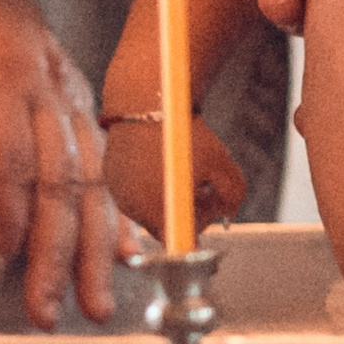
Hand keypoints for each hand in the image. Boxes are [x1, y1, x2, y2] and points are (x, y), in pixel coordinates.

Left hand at [0, 0, 118, 327]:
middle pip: (61, 180)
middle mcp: (43, 84)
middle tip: (50, 310)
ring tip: (96, 301)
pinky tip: (126, 252)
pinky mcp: (75, 100)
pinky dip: (114, 210)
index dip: (7, 218)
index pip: (10, 159)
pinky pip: (102, 160)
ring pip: (92, 177)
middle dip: (58, 253)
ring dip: (95, 245)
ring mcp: (67, 92)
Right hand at [99, 112, 245, 238]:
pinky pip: (133, 188)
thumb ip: (233, 196)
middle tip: (205, 186)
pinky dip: (148, 180)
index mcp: (159, 214)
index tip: (212, 215)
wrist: (149, 101)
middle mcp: (133, 210)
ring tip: (182, 165)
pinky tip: (160, 156)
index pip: (181, 242)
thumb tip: (230, 213)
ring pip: (148, 206)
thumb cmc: (189, 136)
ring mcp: (119, 193)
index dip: (199, 229)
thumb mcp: (223, 166)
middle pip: (164, 225)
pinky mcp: (110, 176)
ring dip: (166, 195)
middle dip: (187, 210)